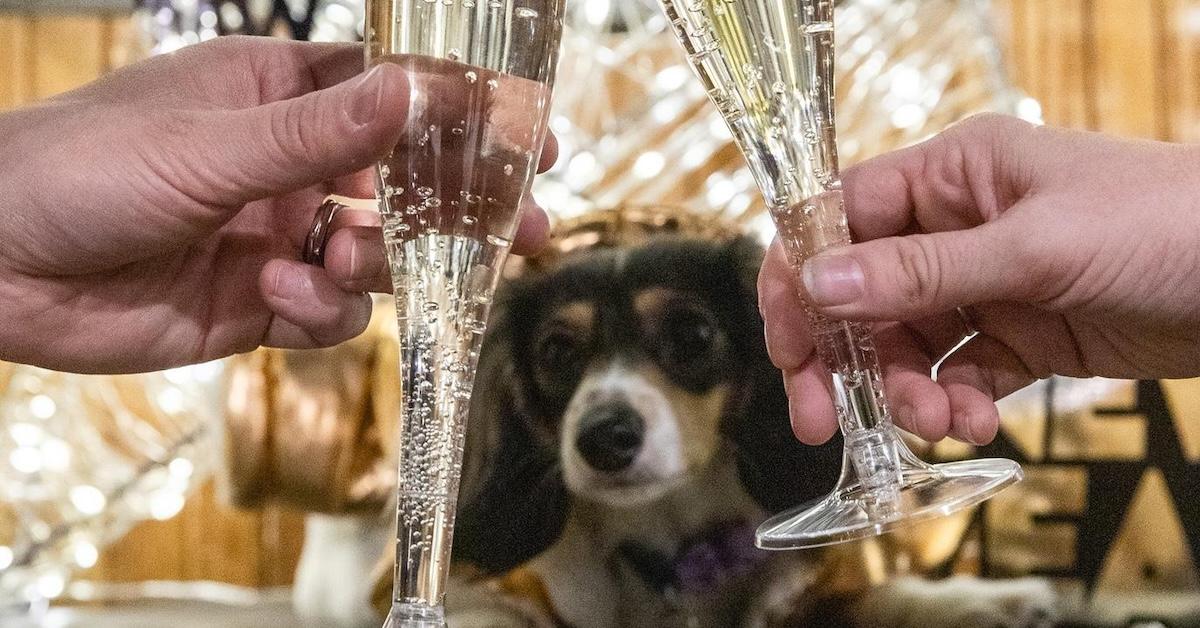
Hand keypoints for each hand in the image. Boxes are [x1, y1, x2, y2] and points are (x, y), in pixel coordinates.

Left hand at [0, 36, 556, 373]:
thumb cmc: (79, 169)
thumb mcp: (210, 144)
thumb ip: (319, 132)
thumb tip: (417, 92)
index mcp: (276, 97)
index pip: (392, 98)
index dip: (464, 118)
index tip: (532, 137)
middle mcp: (287, 167)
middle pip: (405, 186)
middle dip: (460, 212)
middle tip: (526, 229)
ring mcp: (278, 237)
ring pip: (376, 257)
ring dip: (374, 266)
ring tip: (336, 266)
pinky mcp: (260, 304)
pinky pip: (329, 315)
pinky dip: (318, 313)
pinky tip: (276, 298)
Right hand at [759, 114, 1199, 445]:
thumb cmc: (1167, 223)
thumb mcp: (1036, 247)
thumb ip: (923, 272)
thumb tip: (819, 282)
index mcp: (950, 175)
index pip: (839, 218)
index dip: (800, 277)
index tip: (788, 345)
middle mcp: (955, 226)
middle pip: (859, 292)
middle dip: (839, 356)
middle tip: (816, 417)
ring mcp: (985, 284)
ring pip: (904, 343)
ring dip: (905, 390)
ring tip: (939, 422)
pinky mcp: (1018, 336)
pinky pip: (956, 375)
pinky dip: (953, 405)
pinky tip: (975, 425)